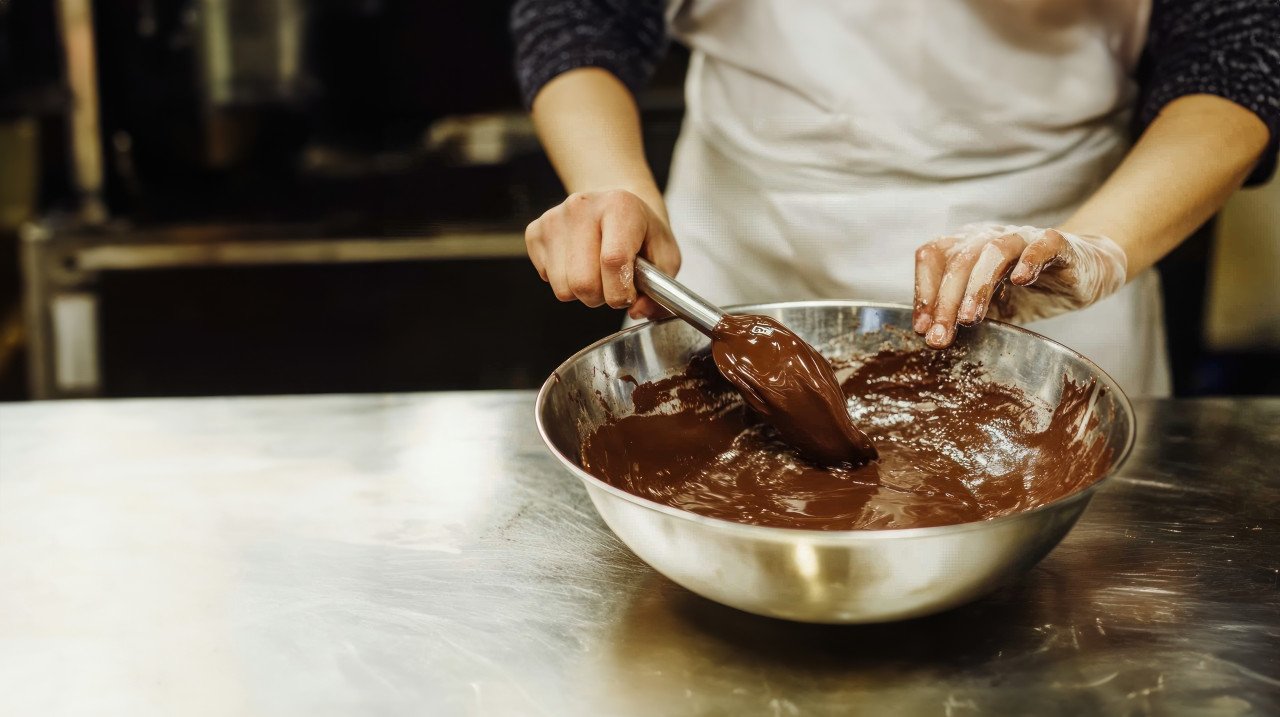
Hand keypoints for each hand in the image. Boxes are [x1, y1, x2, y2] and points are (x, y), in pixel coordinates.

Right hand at [525, 189, 680, 319]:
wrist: (616, 203)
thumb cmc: (642, 231)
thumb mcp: (665, 256)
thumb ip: (659, 289)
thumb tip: (637, 311)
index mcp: (620, 206)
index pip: (613, 261)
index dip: (620, 291)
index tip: (628, 295)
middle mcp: (582, 206)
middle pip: (583, 282)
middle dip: (601, 296)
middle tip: (612, 283)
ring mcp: (554, 218)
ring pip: (563, 288)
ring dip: (582, 292)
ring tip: (595, 272)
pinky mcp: (535, 231)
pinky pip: (546, 278)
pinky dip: (563, 280)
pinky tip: (577, 263)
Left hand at [913, 223, 1126, 347]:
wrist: (1080, 275)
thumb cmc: (1026, 292)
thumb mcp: (988, 308)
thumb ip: (962, 315)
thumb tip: (930, 337)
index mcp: (965, 247)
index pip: (933, 257)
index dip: (923, 292)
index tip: (922, 329)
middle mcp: (989, 236)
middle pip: (959, 260)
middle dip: (945, 301)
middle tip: (941, 337)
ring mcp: (1023, 237)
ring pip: (994, 251)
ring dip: (977, 286)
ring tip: (969, 318)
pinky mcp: (1057, 242)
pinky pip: (1042, 245)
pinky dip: (1029, 260)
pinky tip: (1020, 281)